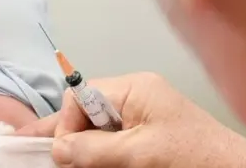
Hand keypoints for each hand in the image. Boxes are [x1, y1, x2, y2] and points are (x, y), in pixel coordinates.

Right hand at [16, 72, 245, 167]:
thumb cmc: (197, 157)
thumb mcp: (138, 154)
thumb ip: (94, 149)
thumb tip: (58, 148)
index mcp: (135, 88)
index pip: (81, 95)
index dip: (66, 123)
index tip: (62, 153)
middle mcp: (136, 95)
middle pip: (86, 109)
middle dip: (69, 133)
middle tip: (49, 155)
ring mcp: (143, 112)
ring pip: (97, 124)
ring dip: (83, 143)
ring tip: (64, 158)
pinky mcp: (148, 130)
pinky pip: (113, 134)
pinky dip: (99, 148)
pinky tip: (86, 158)